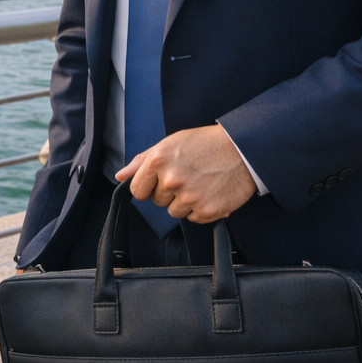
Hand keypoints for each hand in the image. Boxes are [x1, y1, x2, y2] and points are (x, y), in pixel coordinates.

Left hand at [115, 124, 255, 223]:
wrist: (241, 149)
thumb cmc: (204, 144)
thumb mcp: (169, 144)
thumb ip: (141, 161)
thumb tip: (120, 176)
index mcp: (158, 161)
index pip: (137, 190)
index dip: (148, 186)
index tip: (159, 181)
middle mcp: (172, 180)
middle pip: (157, 202)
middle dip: (168, 192)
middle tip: (187, 175)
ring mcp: (190, 197)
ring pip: (174, 212)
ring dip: (184, 202)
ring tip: (199, 183)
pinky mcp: (207, 211)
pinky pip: (193, 219)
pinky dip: (200, 209)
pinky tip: (209, 192)